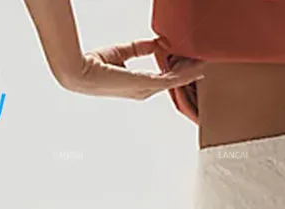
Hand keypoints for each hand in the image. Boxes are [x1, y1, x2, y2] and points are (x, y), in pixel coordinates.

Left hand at [63, 38, 204, 97]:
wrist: (80, 72)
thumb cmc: (94, 64)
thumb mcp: (122, 51)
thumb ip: (139, 48)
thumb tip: (156, 43)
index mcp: (139, 86)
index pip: (164, 78)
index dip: (178, 70)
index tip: (189, 61)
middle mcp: (145, 91)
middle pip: (173, 81)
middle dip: (188, 72)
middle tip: (202, 62)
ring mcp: (146, 89)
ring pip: (176, 81)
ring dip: (191, 72)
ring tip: (204, 63)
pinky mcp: (145, 84)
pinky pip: (172, 79)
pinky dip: (186, 73)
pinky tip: (197, 67)